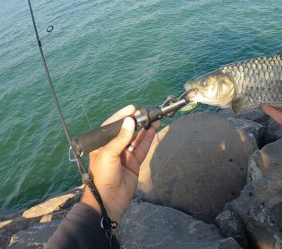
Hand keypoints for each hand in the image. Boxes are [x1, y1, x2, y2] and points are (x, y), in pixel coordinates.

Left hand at [80, 105, 158, 222]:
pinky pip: (142, 148)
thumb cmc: (102, 176)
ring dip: (144, 128)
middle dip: (136, 121)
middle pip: (126, 131)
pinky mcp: (134, 162)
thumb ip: (120, 137)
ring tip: (153, 118)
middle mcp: (113, 147)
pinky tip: (153, 129)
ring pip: (136, 138)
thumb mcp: (109, 154)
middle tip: (146, 112)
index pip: (112, 126)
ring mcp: (125, 155)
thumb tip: (130, 121)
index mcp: (101, 144)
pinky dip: (148, 138)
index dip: (122, 116)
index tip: (133, 108)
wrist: (108, 200)